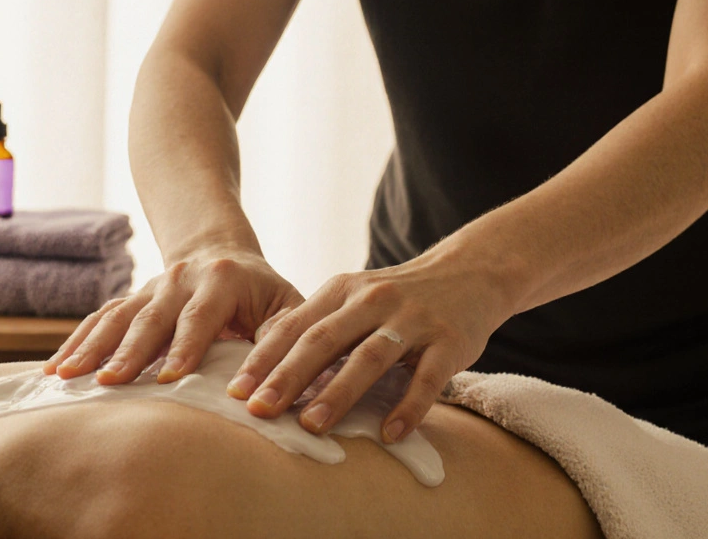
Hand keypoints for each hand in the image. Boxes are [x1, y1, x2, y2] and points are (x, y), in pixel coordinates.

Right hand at [44, 248, 303, 383]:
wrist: (222, 252)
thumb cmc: (263, 292)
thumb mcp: (286, 305)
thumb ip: (283, 337)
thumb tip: (275, 379)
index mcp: (222, 279)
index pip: (200, 316)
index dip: (184, 347)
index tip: (168, 379)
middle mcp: (180, 278)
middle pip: (150, 317)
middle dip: (128, 351)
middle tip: (109, 383)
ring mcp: (150, 288)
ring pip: (117, 316)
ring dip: (91, 347)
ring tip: (67, 377)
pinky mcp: (131, 300)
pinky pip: (99, 319)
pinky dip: (76, 342)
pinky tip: (54, 369)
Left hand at [225, 246, 513, 442]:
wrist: (472, 272)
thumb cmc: (400, 296)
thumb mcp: (354, 296)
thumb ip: (314, 321)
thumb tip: (261, 352)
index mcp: (343, 290)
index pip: (295, 326)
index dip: (263, 359)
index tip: (236, 392)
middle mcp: (374, 301)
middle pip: (324, 340)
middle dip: (288, 377)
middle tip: (260, 411)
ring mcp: (413, 320)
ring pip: (369, 358)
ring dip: (338, 393)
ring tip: (312, 425)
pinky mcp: (449, 341)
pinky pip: (426, 379)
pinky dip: (407, 407)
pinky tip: (389, 435)